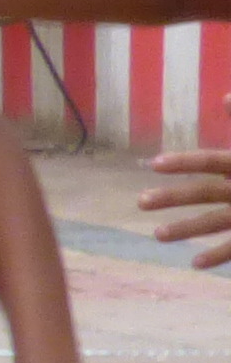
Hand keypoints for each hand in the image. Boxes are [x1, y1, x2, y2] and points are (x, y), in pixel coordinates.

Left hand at [147, 145, 230, 266]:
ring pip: (216, 221)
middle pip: (206, 192)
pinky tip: (195, 264)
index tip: (153, 164)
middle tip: (140, 202)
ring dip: (186, 229)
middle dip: (173, 197)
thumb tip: (224, 98)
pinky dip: (219, 255)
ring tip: (157, 235)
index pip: (211, 161)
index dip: (184, 162)